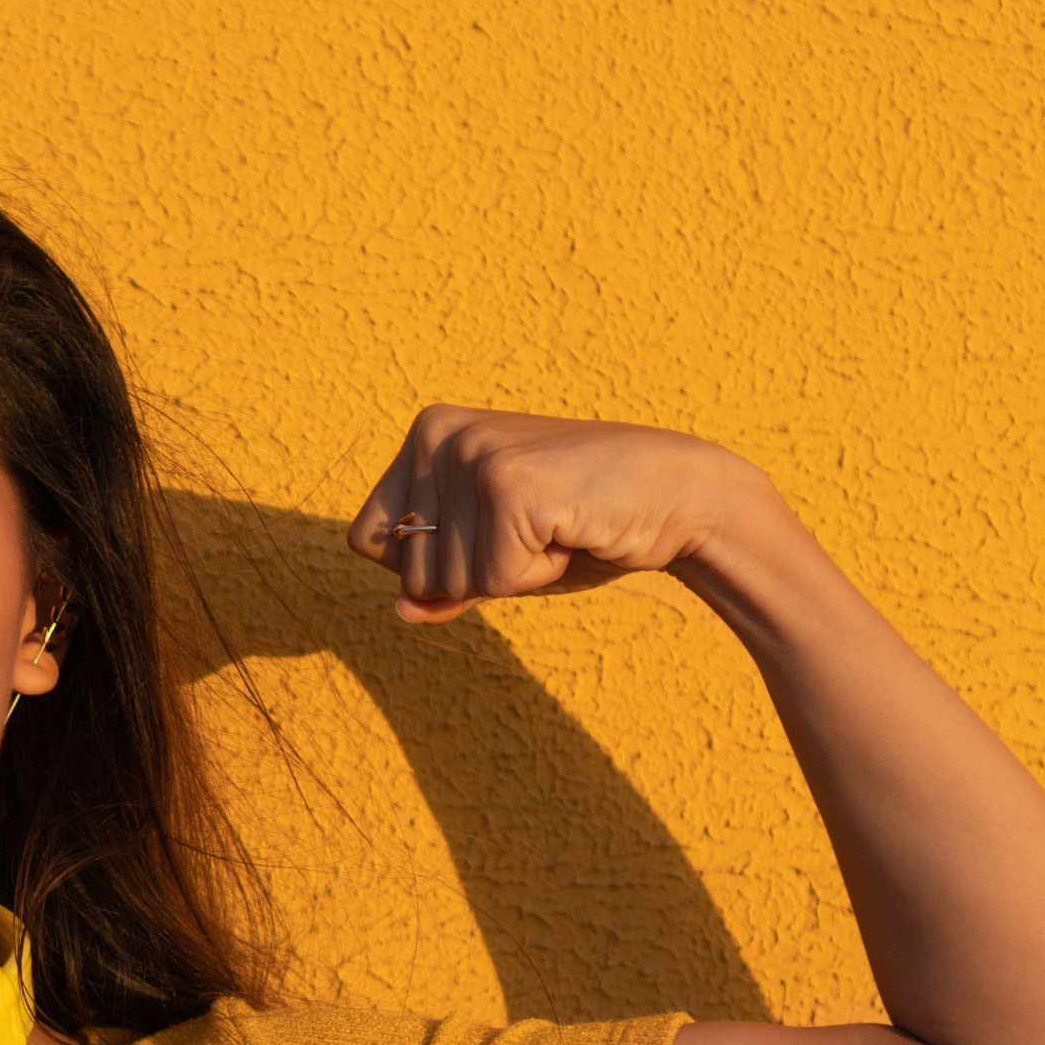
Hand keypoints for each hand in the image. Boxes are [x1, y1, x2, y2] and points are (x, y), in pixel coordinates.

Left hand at [346, 403, 770, 622]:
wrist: (677, 499)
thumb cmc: (583, 529)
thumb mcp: (497, 561)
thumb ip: (440, 587)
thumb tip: (398, 612)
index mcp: (425, 434)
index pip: (366, 541)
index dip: (430, 565)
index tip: (494, 531)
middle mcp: (437, 432)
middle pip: (408, 571)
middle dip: (477, 575)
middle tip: (536, 530)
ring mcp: (470, 454)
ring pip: (449, 582)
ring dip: (510, 575)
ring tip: (555, 528)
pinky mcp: (508, 485)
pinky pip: (494, 581)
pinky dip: (537, 575)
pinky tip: (571, 532)